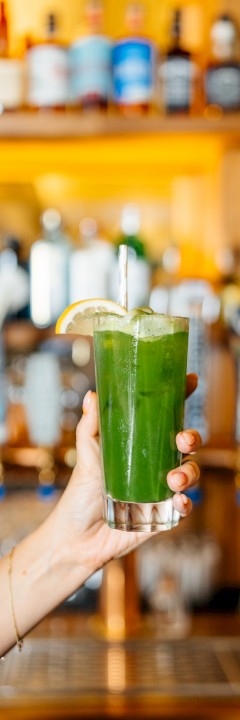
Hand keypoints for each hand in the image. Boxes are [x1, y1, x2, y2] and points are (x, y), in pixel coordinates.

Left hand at [54, 374, 200, 578]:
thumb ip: (90, 426)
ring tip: (173, 479)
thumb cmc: (81, 494)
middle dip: (192, 437)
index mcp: (140, 445)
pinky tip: (177, 501)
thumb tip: (91, 395)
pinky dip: (186, 503)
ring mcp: (162, 489)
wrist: (77, 537)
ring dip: (190, 472)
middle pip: (186, 444)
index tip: (190, 381)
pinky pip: (184, 507)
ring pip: (191, 473)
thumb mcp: (85, 455)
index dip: (180, 398)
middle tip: (183, 439)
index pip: (166, 418)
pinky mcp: (163, 515)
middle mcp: (155, 464)